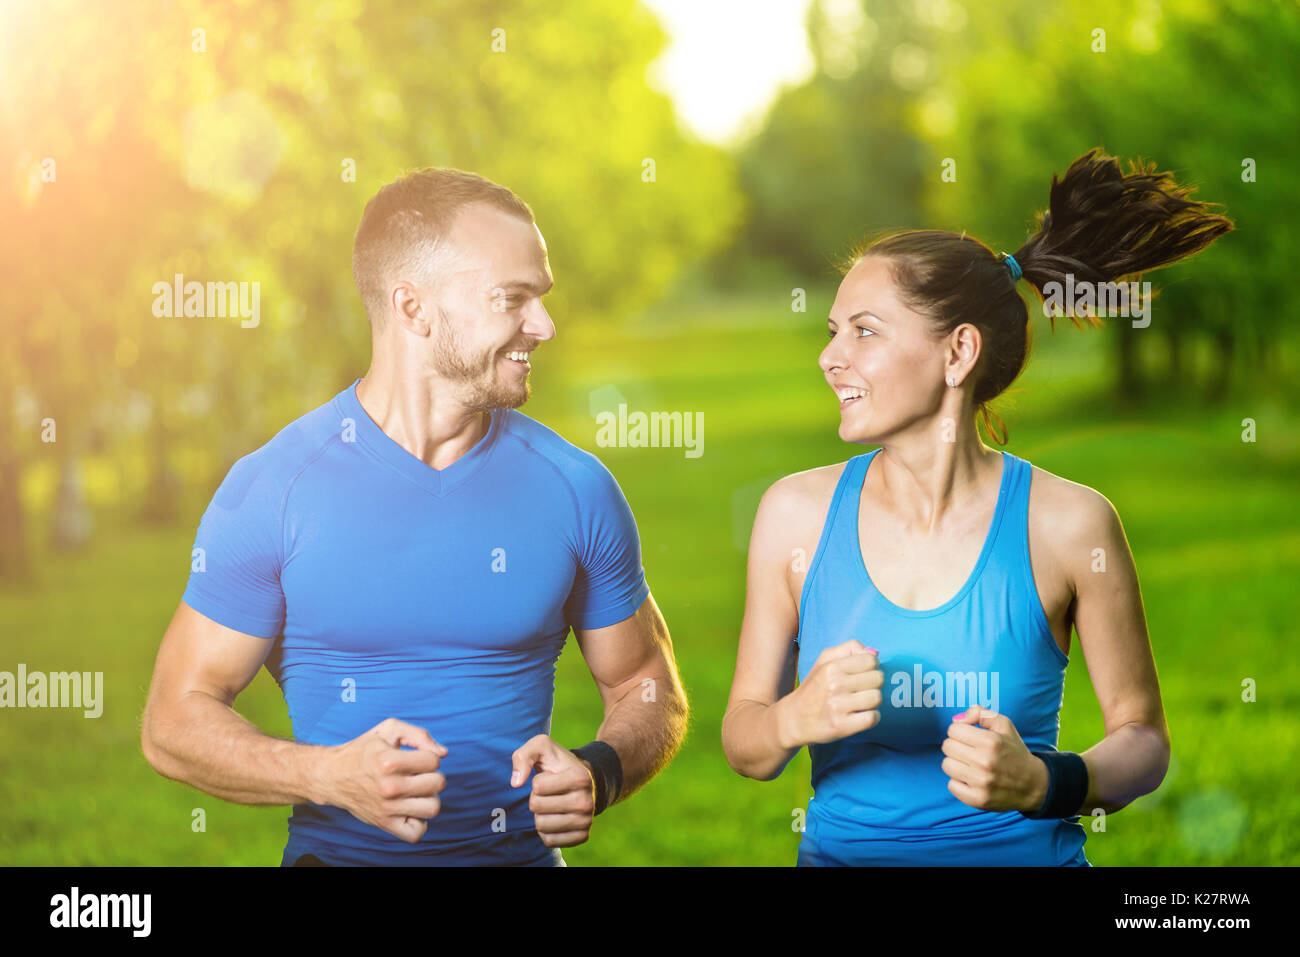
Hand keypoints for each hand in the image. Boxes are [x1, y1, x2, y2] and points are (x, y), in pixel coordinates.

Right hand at [323, 717, 447, 842]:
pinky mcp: (384, 824)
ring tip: (416, 791)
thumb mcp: (389, 729)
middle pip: (437, 784)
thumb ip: (419, 735)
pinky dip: (419, 822)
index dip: (428, 757)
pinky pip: (416, 833)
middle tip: (417, 774)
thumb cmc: (364, 750)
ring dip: (429, 798)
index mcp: (389, 762)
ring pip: (432, 808)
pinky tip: (411, 809)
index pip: (434, 761)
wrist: (332, 775)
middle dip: (432, 775)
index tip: (414, 758)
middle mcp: (388, 787)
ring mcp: (386, 808)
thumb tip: (443, 753)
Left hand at [510, 734, 596, 847]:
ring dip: (540, 815)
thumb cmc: (557, 764)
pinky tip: (556, 818)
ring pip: (542, 826)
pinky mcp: (582, 836)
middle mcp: (587, 801)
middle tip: (549, 793)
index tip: (549, 778)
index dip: (537, 781)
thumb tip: (516, 783)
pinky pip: (549, 841)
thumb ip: (523, 756)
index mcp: (580, 777)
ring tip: (552, 805)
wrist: (582, 782)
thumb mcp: (541, 747)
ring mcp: (586, 821)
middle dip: (536, 798)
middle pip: (537, 807)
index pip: (538, 787)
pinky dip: (546, 831)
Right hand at [776, 639, 882, 747]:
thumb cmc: (813, 688)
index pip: (871, 660)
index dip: (871, 667)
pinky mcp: (841, 726)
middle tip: (862, 689)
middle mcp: (834, 685)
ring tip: (861, 703)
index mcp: (831, 667)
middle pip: (878, 678)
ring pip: (876, 698)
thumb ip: (849, 649)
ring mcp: (837, 706)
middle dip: (873, 684)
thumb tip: (875, 654)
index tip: (863, 674)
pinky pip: (872, 718)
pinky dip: (872, 717)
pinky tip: (862, 715)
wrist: (794, 719)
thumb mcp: (824, 661)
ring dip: (873, 702)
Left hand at [940, 705, 1047, 812]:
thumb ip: (980, 713)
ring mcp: (981, 782)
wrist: (1033, 785)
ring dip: (956, 764)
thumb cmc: (1015, 752)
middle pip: (947, 746)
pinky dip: (959, 782)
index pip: (953, 730)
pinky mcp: (978, 800)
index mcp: (991, 742)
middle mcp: (985, 762)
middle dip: (956, 746)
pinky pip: (951, 786)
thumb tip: (957, 719)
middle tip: (970, 752)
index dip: (960, 731)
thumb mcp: (1004, 725)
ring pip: (946, 765)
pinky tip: (972, 780)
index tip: (969, 737)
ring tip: (971, 766)